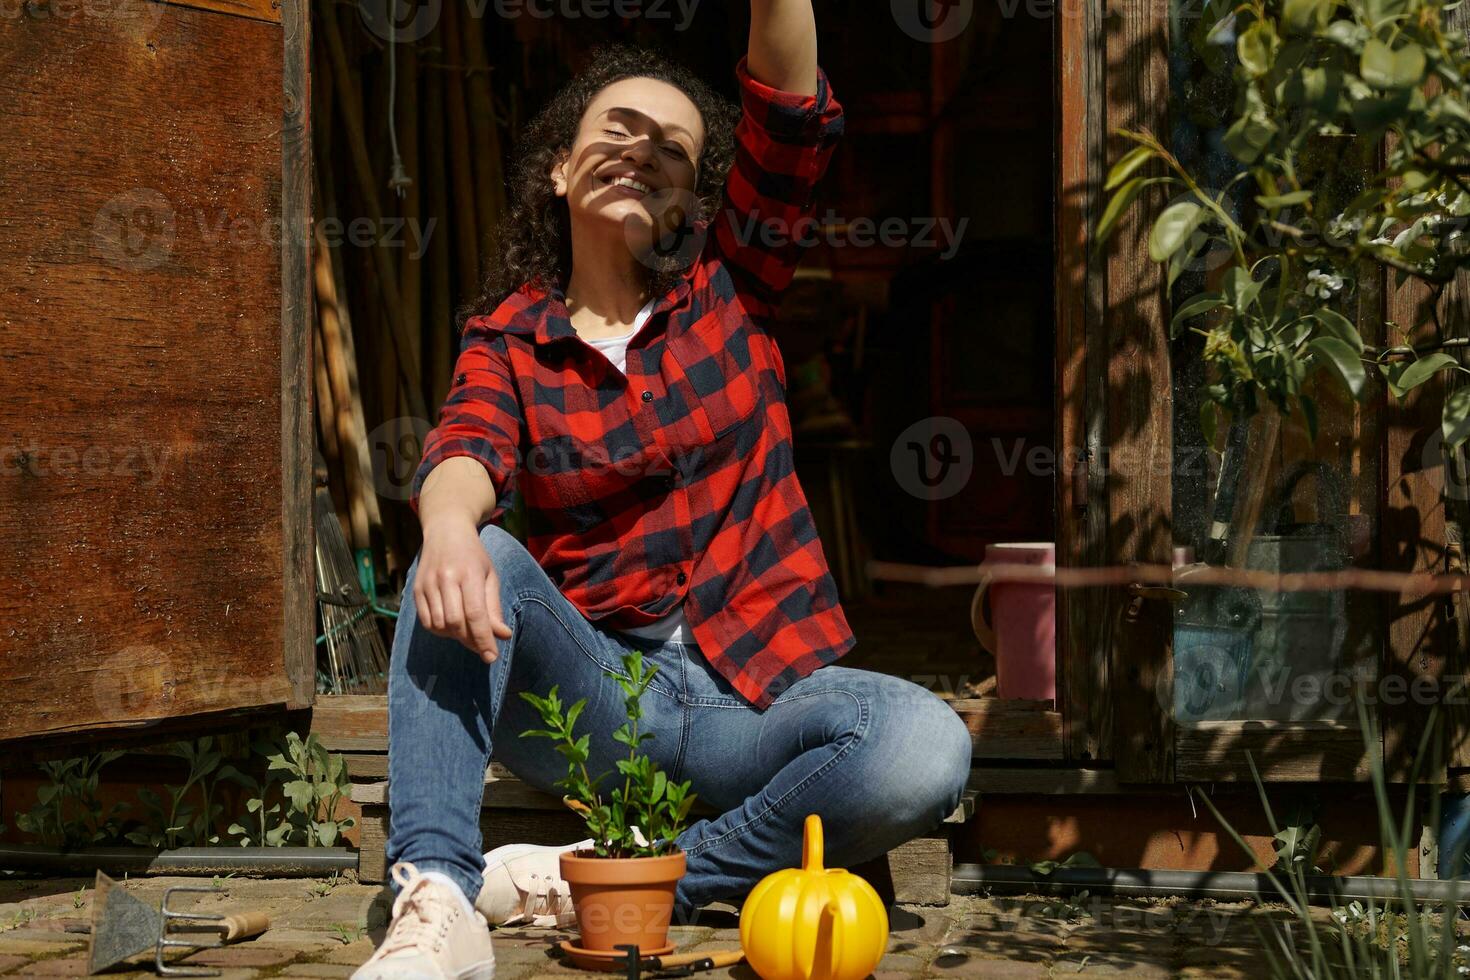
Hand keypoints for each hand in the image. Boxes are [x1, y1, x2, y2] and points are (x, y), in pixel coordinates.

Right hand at [413, 516, 513, 662]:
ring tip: (467, 631)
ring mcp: (427, 584)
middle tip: (481, 645)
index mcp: (469, 573)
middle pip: (456, 623)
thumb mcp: (490, 575)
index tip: (492, 657)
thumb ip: (494, 607)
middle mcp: (445, 578)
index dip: (483, 639)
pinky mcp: (416, 589)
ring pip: (440, 625)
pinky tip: (451, 625)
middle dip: (470, 640)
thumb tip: (503, 636)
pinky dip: (440, 631)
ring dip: (455, 636)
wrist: (445, 530)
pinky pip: (426, 622)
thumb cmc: (473, 556)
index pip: (475, 614)